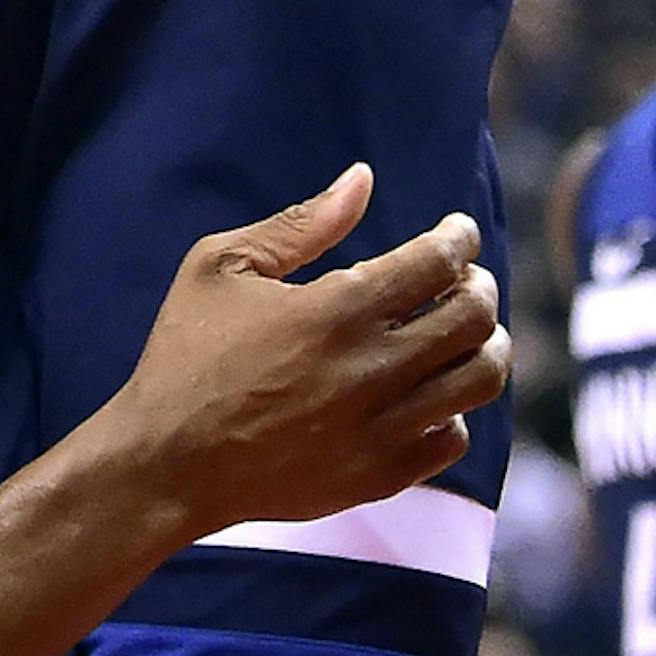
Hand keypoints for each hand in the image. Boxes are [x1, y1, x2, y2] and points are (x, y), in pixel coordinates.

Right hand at [123, 166, 510, 538]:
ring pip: (479, 382)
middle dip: (480, 286)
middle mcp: (371, 371)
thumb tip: (363, 178)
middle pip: (473, 319)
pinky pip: (451, 440)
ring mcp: (381, 431)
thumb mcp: (222, 267)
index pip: (437, 262)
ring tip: (468, 333)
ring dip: (486, 346)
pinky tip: (429, 392)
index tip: (457, 232)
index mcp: (337, 310)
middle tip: (466, 278)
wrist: (168, 464)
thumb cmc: (187, 354)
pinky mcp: (379, 478)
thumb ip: (300, 223)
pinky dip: (454, 410)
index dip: (459, 238)